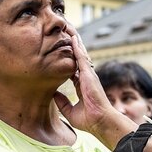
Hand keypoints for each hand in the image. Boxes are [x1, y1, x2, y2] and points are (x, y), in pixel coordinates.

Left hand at [53, 28, 135, 147]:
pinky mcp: (89, 74)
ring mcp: (88, 74)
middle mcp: (86, 77)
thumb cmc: (89, 120)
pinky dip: (77, 46)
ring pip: (80, 53)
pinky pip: (82, 57)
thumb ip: (61, 102)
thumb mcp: (69, 111)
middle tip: (63, 33)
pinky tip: (72, 37)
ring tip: (67, 28)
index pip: (73, 68)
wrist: (99, 122)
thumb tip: (52, 93)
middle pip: (77, 57)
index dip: (67, 59)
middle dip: (71, 45)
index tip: (59, 52)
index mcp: (82, 85)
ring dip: (74, 41)